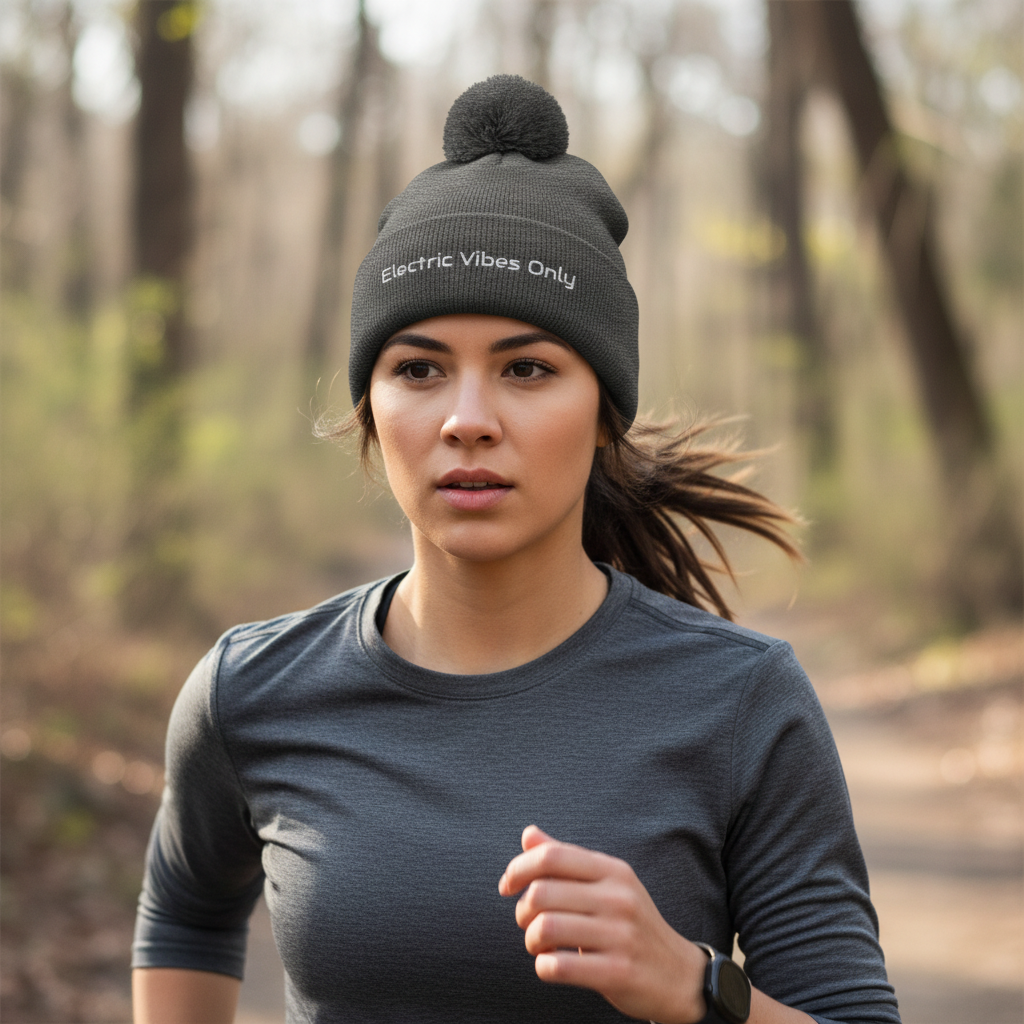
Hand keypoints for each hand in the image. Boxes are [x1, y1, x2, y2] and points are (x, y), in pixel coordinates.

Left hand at [499, 825, 708, 1022]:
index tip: (507, 886)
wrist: (680, 975)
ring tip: (539, 945)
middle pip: (541, 893)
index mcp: (613, 871)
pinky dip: (543, 966)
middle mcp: (618, 898)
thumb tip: (528, 835)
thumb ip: (566, 860)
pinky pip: (558, 966)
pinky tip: (551, 965)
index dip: (518, 869)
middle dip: (522, 911)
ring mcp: (620, 935)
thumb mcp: (608, 884)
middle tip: (528, 922)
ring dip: (531, 940)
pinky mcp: (617, 972)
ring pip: (545, 929)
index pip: (552, 856)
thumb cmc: (631, 924)